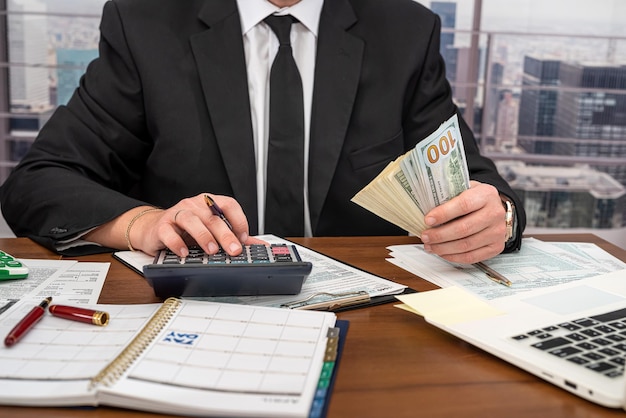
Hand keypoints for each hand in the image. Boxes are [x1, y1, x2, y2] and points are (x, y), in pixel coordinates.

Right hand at [126, 194, 265, 256]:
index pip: (229, 204)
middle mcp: (195, 205)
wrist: (154, 230)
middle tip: (234, 249)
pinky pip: (169, 232)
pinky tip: (185, 253)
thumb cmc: (186, 230)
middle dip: (225, 233)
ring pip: (191, 220)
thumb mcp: (211, 231)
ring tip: (211, 250)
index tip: (244, 237)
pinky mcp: (162, 226)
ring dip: (203, 235)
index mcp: (209, 204)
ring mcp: (177, 213)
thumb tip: (259, 246)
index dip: (239, 219)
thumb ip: (234, 236)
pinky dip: (177, 243)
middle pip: (212, 216)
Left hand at [420, 181, 506, 263]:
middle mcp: (495, 213)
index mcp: (486, 195)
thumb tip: (426, 210)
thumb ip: (449, 197)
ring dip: (443, 248)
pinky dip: (453, 256)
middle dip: (440, 235)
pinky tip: (442, 252)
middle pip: (463, 228)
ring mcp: (497, 232)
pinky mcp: (496, 247)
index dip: (443, 214)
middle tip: (425, 236)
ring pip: (466, 245)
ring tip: (430, 246)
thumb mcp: (464, 190)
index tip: (428, 220)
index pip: (463, 205)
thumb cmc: (475, 200)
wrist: (495, 210)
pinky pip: (471, 257)